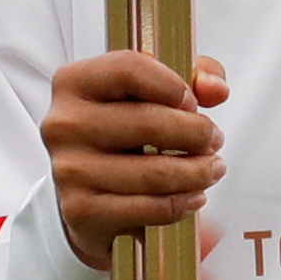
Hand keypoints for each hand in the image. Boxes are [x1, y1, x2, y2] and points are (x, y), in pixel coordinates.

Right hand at [43, 52, 229, 271]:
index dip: (172, 85)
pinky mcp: (81, 210)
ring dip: (197, 172)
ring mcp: (69, 170)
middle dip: (197, 133)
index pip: (129, 69)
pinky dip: (180, 204)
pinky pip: (147, 208)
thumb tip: (216, 89)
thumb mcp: (152, 92)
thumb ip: (192, 75)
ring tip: (212, 169)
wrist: (87, 194)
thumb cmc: (123, 134)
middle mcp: (64, 124)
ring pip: (154, 172)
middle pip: (149, 122)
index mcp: (74, 83)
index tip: (192, 102)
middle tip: (214, 140)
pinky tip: (194, 196)